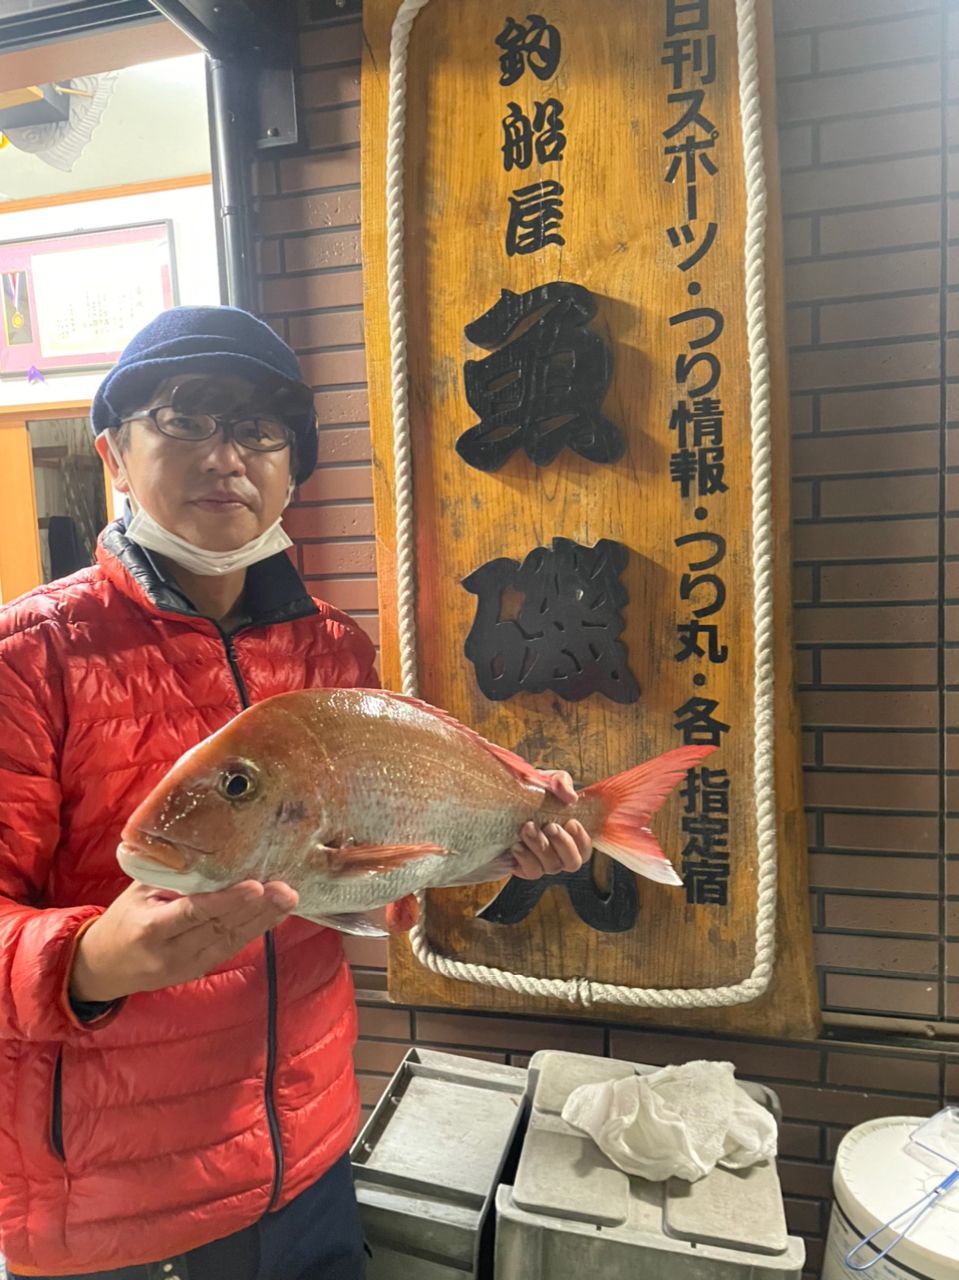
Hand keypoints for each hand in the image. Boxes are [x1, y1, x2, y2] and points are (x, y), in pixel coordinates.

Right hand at [69, 879, 298, 1003]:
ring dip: (263, 920)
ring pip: (230, 941)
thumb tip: (210, 848)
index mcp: (149, 929)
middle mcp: (169, 953)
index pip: (193, 913)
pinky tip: (274, 915)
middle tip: (286, 889)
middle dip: (256, 909)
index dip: (226, 900)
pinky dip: (254, 930)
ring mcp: (185, 966)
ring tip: (288, 899)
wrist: (102, 967)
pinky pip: (229, 948)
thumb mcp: (137, 892)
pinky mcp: (197, 971)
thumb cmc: (122, 918)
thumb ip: (171, 875)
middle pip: (219, 928)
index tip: (255, 886)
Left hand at [512, 770, 591, 879]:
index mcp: (570, 835)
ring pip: (551, 866)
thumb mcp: (547, 780)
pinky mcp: (524, 867)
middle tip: (550, 826)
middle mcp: (559, 853)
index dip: (582, 839)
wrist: (499, 801)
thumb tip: (571, 797)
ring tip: (527, 828)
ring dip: (540, 847)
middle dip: (562, 844)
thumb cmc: (531, 791)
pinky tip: (516, 845)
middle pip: (572, 862)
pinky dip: (526, 858)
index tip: (571, 822)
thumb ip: (561, 782)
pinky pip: (531, 871)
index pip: (585, 848)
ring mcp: (542, 862)